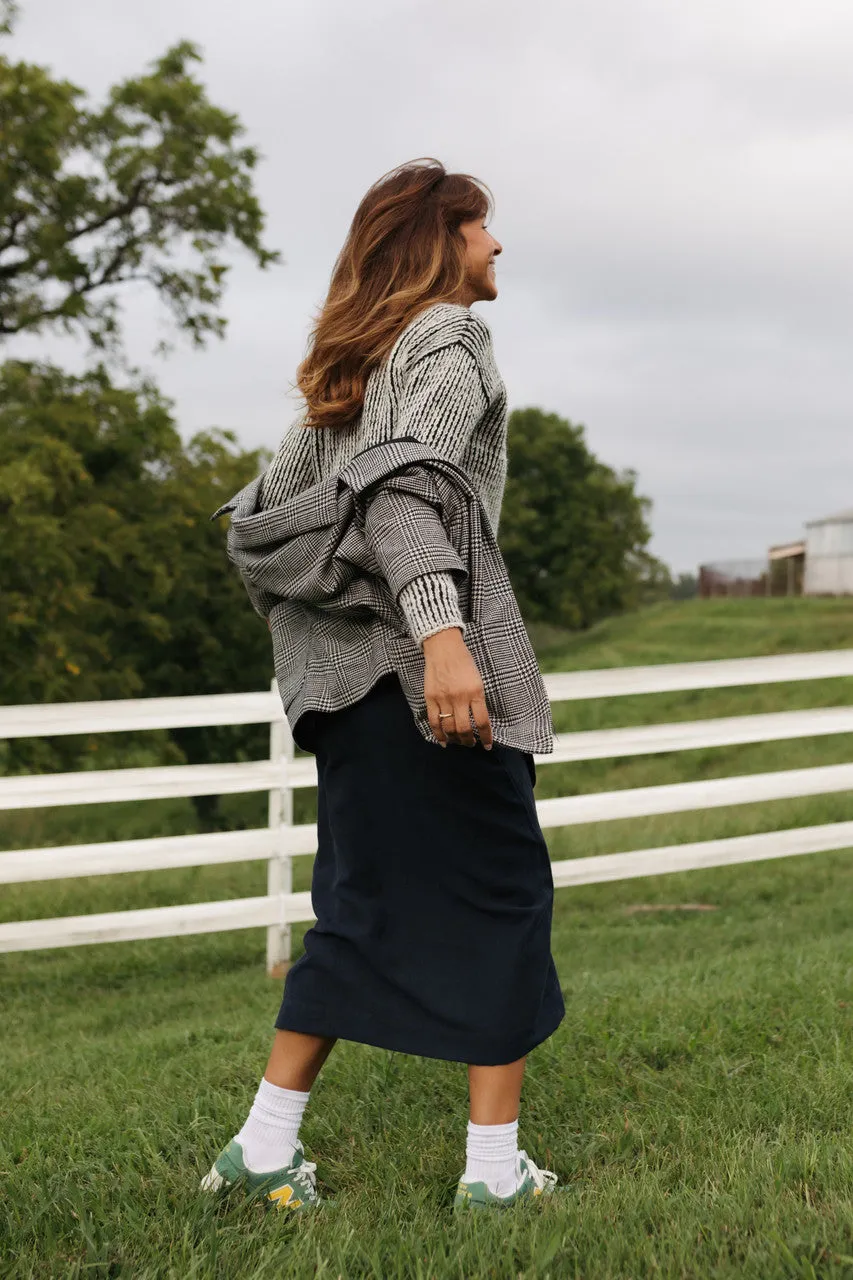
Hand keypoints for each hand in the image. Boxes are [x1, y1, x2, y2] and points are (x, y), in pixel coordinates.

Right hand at [422, 627, 492, 748]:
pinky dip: (438, 734)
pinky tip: (443, 741)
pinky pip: (434, 721)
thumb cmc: (464, 661)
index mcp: (476, 692)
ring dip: (455, 739)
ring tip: (459, 741)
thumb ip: (478, 700)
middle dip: (469, 741)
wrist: (443, 647)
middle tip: (471, 744)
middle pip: (465, 729)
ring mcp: (444, 699)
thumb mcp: (478, 680)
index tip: (487, 745)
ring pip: (449, 728)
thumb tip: (478, 721)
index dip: (486, 737)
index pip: (482, 722)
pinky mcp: (430, 698)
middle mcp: (460, 698)